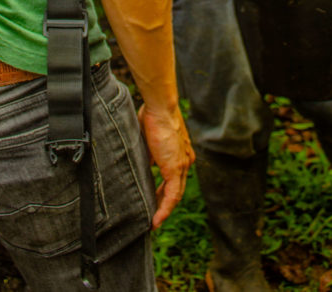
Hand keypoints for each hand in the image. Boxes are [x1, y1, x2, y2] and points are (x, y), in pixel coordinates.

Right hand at [137, 103, 194, 228]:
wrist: (161, 108)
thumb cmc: (153, 116)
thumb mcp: (150, 139)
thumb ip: (150, 153)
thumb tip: (146, 164)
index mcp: (180, 153)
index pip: (174, 178)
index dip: (165, 192)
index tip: (155, 201)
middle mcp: (185, 161)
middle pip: (176, 190)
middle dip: (164, 204)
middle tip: (153, 217)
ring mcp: (182, 165)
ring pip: (175, 195)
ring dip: (164, 210)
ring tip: (153, 223)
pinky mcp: (176, 168)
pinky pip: (171, 195)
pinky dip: (164, 209)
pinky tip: (156, 220)